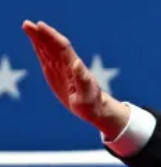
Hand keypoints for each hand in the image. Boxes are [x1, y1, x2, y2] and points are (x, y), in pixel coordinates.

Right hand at [22, 20, 129, 138]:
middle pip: (53, 45)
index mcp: (74, 67)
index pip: (62, 47)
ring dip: (38, 38)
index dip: (51, 36)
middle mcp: (67, 64)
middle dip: (41, 34)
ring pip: (48, 50)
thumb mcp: (87, 94)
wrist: (94, 108)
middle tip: (27, 24)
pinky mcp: (56, 74)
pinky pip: (47, 58)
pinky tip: (34, 41)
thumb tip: (76, 62)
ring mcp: (61, 68)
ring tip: (27, 26)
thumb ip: (82, 79)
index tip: (40, 26)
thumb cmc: (92, 103)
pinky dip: (40, 49)